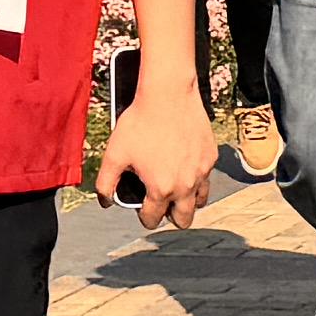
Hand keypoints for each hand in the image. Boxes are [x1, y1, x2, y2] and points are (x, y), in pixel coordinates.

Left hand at [99, 78, 216, 230]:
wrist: (168, 95)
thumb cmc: (140, 123)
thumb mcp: (114, 154)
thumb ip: (105, 183)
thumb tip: (105, 201)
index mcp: (160, 189)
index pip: (153, 219)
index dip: (144, 217)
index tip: (141, 210)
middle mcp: (185, 185)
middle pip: (183, 220)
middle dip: (170, 217)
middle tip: (160, 205)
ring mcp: (201, 172)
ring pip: (199, 201)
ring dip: (187, 201)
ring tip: (175, 189)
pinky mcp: (211, 157)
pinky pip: (206, 178)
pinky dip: (196, 179)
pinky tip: (184, 166)